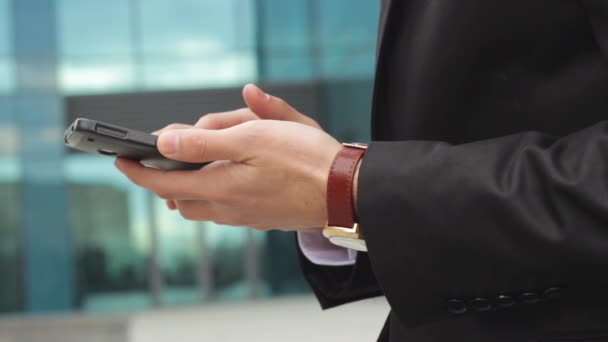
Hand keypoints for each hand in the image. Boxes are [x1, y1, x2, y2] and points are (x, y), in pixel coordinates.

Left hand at [116, 85, 341, 229]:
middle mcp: (228, 209)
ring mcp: (245, 217)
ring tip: (207, 156)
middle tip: (175, 149)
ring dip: (195, 181)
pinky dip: (218, 186)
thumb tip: (164, 141)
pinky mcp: (261, 217)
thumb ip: (204, 141)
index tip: (120, 159)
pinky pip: (227, 206)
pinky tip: (236, 169)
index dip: (137, 171)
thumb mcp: (251, 137)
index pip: (162, 184)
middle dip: (169, 175)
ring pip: (204, 203)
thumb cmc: (304, 159)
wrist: (345, 190)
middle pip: (181, 196)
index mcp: (220, 188)